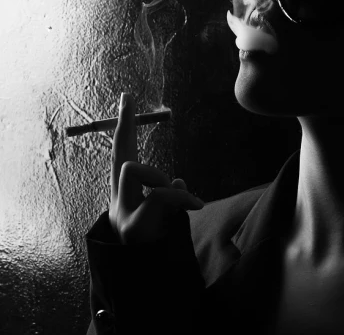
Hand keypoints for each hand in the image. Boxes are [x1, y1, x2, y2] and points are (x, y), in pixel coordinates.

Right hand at [108, 93, 203, 243]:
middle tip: (138, 118)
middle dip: (131, 138)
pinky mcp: (133, 226)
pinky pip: (162, 196)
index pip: (122, 152)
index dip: (124, 126)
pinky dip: (181, 197)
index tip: (126, 98)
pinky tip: (194, 205)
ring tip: (181, 200)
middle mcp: (116, 201)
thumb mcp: (163, 214)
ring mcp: (121, 213)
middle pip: (121, 157)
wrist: (143, 278)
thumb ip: (167, 194)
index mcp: (125, 194)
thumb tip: (180, 180)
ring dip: (163, 180)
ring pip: (137, 172)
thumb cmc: (155, 243)